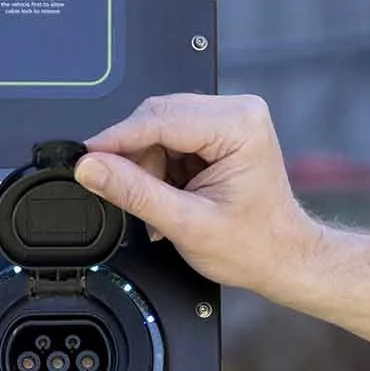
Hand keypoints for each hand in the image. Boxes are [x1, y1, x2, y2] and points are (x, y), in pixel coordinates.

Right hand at [73, 93, 322, 299]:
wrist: (283, 258)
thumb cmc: (256, 244)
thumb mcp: (186, 223)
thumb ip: (134, 192)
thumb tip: (92, 167)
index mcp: (239, 124)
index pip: (160, 119)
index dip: (116, 139)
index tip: (86, 156)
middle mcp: (237, 112)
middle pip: (156, 118)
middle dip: (134, 157)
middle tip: (121, 191)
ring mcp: (228, 120)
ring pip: (158, 129)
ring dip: (146, 167)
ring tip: (160, 205)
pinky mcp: (218, 133)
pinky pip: (169, 139)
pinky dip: (158, 168)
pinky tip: (168, 195)